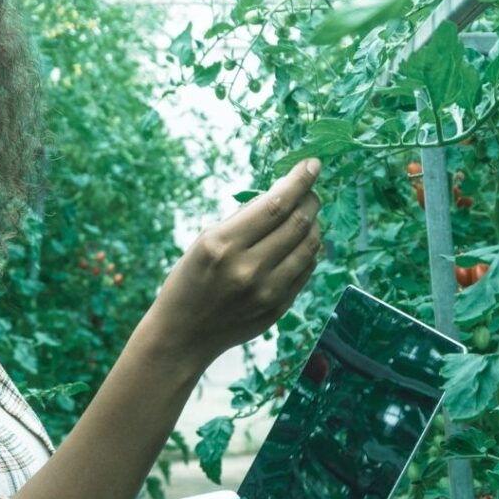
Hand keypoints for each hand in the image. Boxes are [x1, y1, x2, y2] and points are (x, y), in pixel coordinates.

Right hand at [146, 158, 322, 369]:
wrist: (183, 334)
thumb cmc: (189, 280)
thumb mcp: (204, 240)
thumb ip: (243, 219)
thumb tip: (283, 193)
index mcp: (223, 244)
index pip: (275, 204)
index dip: (299, 180)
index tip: (312, 164)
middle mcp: (248, 268)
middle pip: (298, 223)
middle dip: (311, 199)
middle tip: (311, 190)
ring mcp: (267, 291)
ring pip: (310, 247)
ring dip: (314, 224)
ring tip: (308, 214)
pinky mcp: (279, 308)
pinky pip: (306, 271)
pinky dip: (309, 251)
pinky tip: (301, 242)